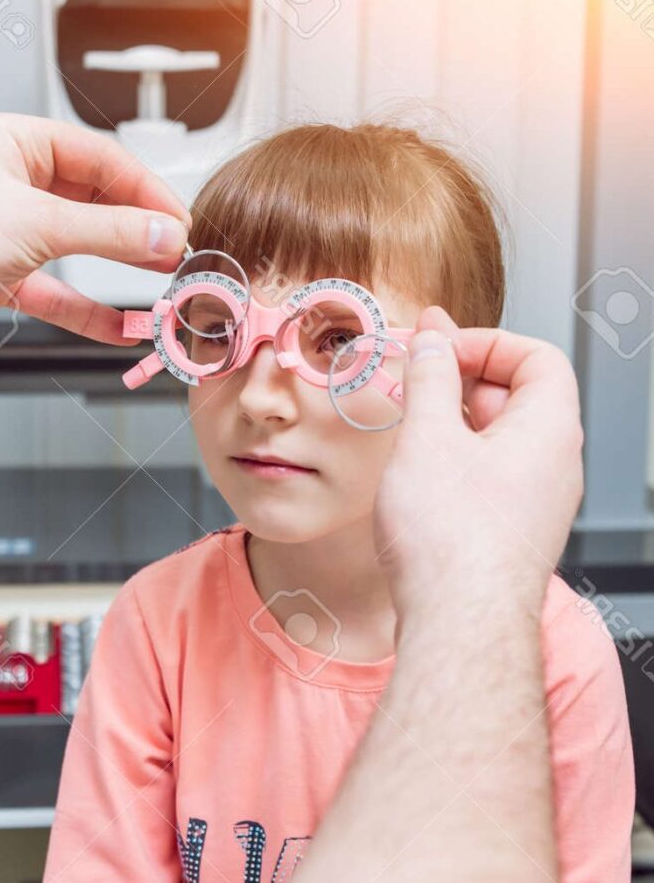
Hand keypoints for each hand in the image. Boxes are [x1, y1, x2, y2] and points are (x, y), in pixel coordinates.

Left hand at [0, 112, 190, 350]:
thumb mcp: (37, 222)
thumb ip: (109, 231)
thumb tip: (163, 233)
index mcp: (17, 143)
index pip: (101, 158)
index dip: (145, 190)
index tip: (178, 220)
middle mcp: (13, 181)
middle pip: (94, 202)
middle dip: (136, 230)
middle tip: (175, 251)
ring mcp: (8, 230)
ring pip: (79, 247)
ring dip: (118, 270)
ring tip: (159, 284)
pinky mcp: (2, 274)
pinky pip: (58, 290)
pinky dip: (86, 310)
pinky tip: (117, 327)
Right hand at [375, 306, 583, 618]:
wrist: (459, 624)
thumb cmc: (451, 539)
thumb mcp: (429, 436)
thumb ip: (431, 378)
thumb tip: (432, 340)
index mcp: (549, 430)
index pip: (537, 358)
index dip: (487, 344)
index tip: (439, 351)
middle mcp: (554, 465)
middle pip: (518, 396)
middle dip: (463, 381)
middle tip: (415, 382)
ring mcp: (536, 502)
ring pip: (500, 438)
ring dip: (454, 422)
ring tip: (410, 428)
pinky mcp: (511, 532)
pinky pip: (490, 475)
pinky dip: (455, 460)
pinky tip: (418, 475)